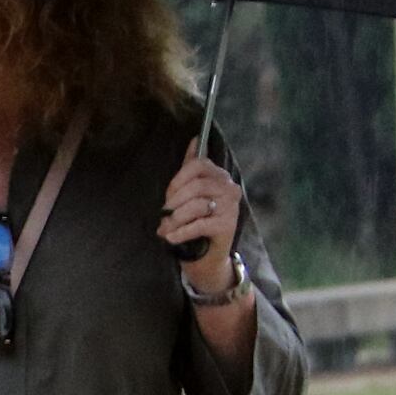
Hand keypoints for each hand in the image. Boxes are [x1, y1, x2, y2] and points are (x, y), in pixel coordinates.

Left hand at [160, 141, 247, 272]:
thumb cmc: (196, 220)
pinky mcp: (227, 226)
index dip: (179, 179)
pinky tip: (172, 237)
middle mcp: (229, 188)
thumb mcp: (191, 192)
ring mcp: (230, 207)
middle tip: (164, 215)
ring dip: (175, 219)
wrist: (207, 255)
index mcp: (219, 176)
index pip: (199, 165)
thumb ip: (191, 167)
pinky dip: (181, 232)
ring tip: (165, 229)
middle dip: (174, 201)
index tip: (168, 194)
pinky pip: (199, 224)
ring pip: (196, 205)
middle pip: (196, 186)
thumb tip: (195, 139)